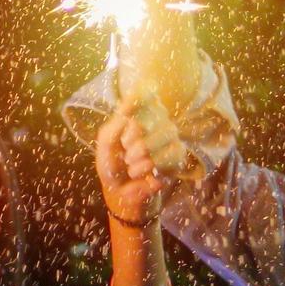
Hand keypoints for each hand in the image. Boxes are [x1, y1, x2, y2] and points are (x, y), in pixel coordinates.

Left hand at [95, 93, 189, 222]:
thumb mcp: (106, 143)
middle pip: (156, 114)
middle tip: (127, 150)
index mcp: (138, 112)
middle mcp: (157, 120)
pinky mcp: (178, 156)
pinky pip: (172, 154)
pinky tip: (144, 174)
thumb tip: (129, 110)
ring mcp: (170, 137)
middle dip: (134, 137)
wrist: (121, 192)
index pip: (146, 93)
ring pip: (166, 133)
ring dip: (143, 154)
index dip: (138, 99)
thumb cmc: (112, 163)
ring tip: (132, 164)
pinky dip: (152, 167)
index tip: (125, 112)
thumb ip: (114, 126)